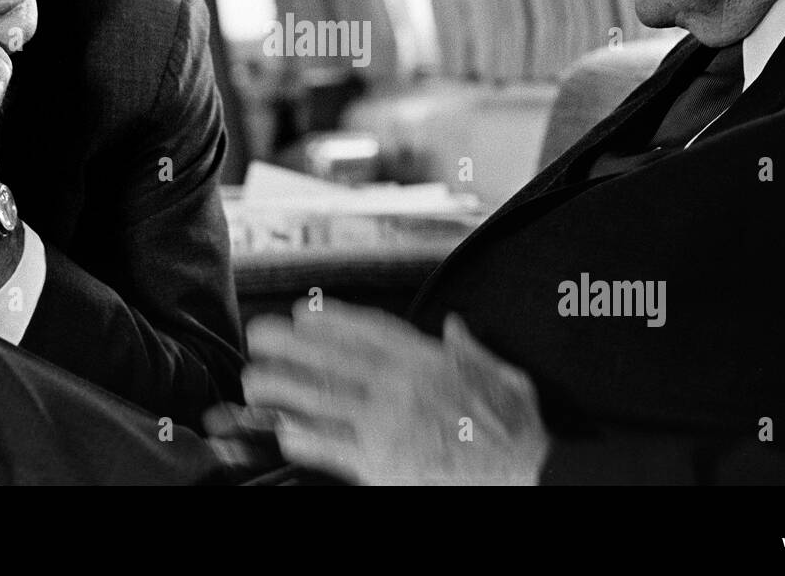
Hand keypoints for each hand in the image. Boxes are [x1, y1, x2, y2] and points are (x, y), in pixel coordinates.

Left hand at [225, 299, 549, 484]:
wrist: (529, 472)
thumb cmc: (517, 428)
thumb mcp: (502, 374)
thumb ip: (472, 349)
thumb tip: (457, 327)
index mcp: (428, 361)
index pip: (369, 331)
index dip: (330, 320)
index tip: (302, 312)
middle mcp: (402, 385)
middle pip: (333, 358)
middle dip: (291, 344)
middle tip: (260, 335)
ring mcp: (389, 424)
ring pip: (322, 398)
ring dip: (283, 387)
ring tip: (255, 380)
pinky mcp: (383, 464)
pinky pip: (332, 445)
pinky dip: (304, 434)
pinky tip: (282, 426)